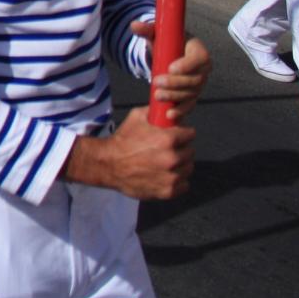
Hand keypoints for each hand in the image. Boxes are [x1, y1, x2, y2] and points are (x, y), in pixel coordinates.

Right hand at [65, 107, 194, 200]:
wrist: (108, 164)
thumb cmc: (122, 140)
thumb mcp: (136, 117)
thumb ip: (155, 111)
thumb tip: (168, 106)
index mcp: (167, 139)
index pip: (190, 134)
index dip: (183, 133)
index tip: (177, 135)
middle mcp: (172, 158)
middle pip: (190, 151)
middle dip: (181, 149)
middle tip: (168, 149)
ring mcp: (171, 177)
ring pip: (188, 168)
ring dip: (180, 165)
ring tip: (166, 163)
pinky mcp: (168, 191)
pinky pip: (184, 184)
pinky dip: (177, 181)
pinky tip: (165, 175)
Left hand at [132, 23, 209, 120]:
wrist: (168, 56)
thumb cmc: (166, 43)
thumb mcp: (157, 35)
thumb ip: (147, 29)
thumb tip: (133, 24)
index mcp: (199, 51)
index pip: (199, 59)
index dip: (187, 65)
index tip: (170, 68)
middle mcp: (203, 69)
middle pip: (194, 79)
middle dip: (175, 83)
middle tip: (157, 82)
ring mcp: (199, 84)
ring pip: (190, 93)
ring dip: (174, 96)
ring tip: (157, 95)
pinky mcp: (192, 96)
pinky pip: (189, 105)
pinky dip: (180, 111)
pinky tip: (168, 115)